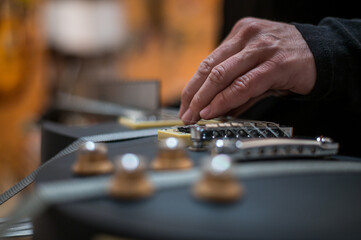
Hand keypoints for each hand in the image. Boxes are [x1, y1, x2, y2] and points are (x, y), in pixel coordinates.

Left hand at [179, 17, 315, 123]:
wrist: (324, 54)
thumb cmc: (287, 60)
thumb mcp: (256, 67)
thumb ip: (235, 85)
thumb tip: (215, 109)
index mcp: (239, 34)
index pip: (208, 62)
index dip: (193, 86)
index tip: (185, 104)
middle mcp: (248, 37)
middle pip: (210, 68)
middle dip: (194, 95)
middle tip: (186, 114)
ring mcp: (262, 48)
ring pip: (222, 75)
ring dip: (205, 99)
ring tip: (195, 116)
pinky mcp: (276, 64)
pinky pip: (243, 85)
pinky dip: (225, 100)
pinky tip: (214, 111)